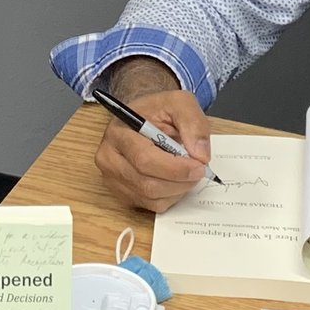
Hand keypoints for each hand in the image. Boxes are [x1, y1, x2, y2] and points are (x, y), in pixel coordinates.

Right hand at [91, 60, 213, 212]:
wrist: (142, 119)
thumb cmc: (157, 112)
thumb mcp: (179, 103)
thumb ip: (193, 123)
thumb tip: (200, 155)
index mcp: (118, 133)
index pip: (145, 159)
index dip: (176, 168)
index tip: (199, 165)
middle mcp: (108, 158)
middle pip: (147, 184)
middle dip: (180, 181)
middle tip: (199, 171)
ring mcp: (113, 179)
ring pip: (151, 197)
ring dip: (177, 189)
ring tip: (187, 172)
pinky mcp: (122, 194)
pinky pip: (151, 205)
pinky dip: (170, 196)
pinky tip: (174, 179)